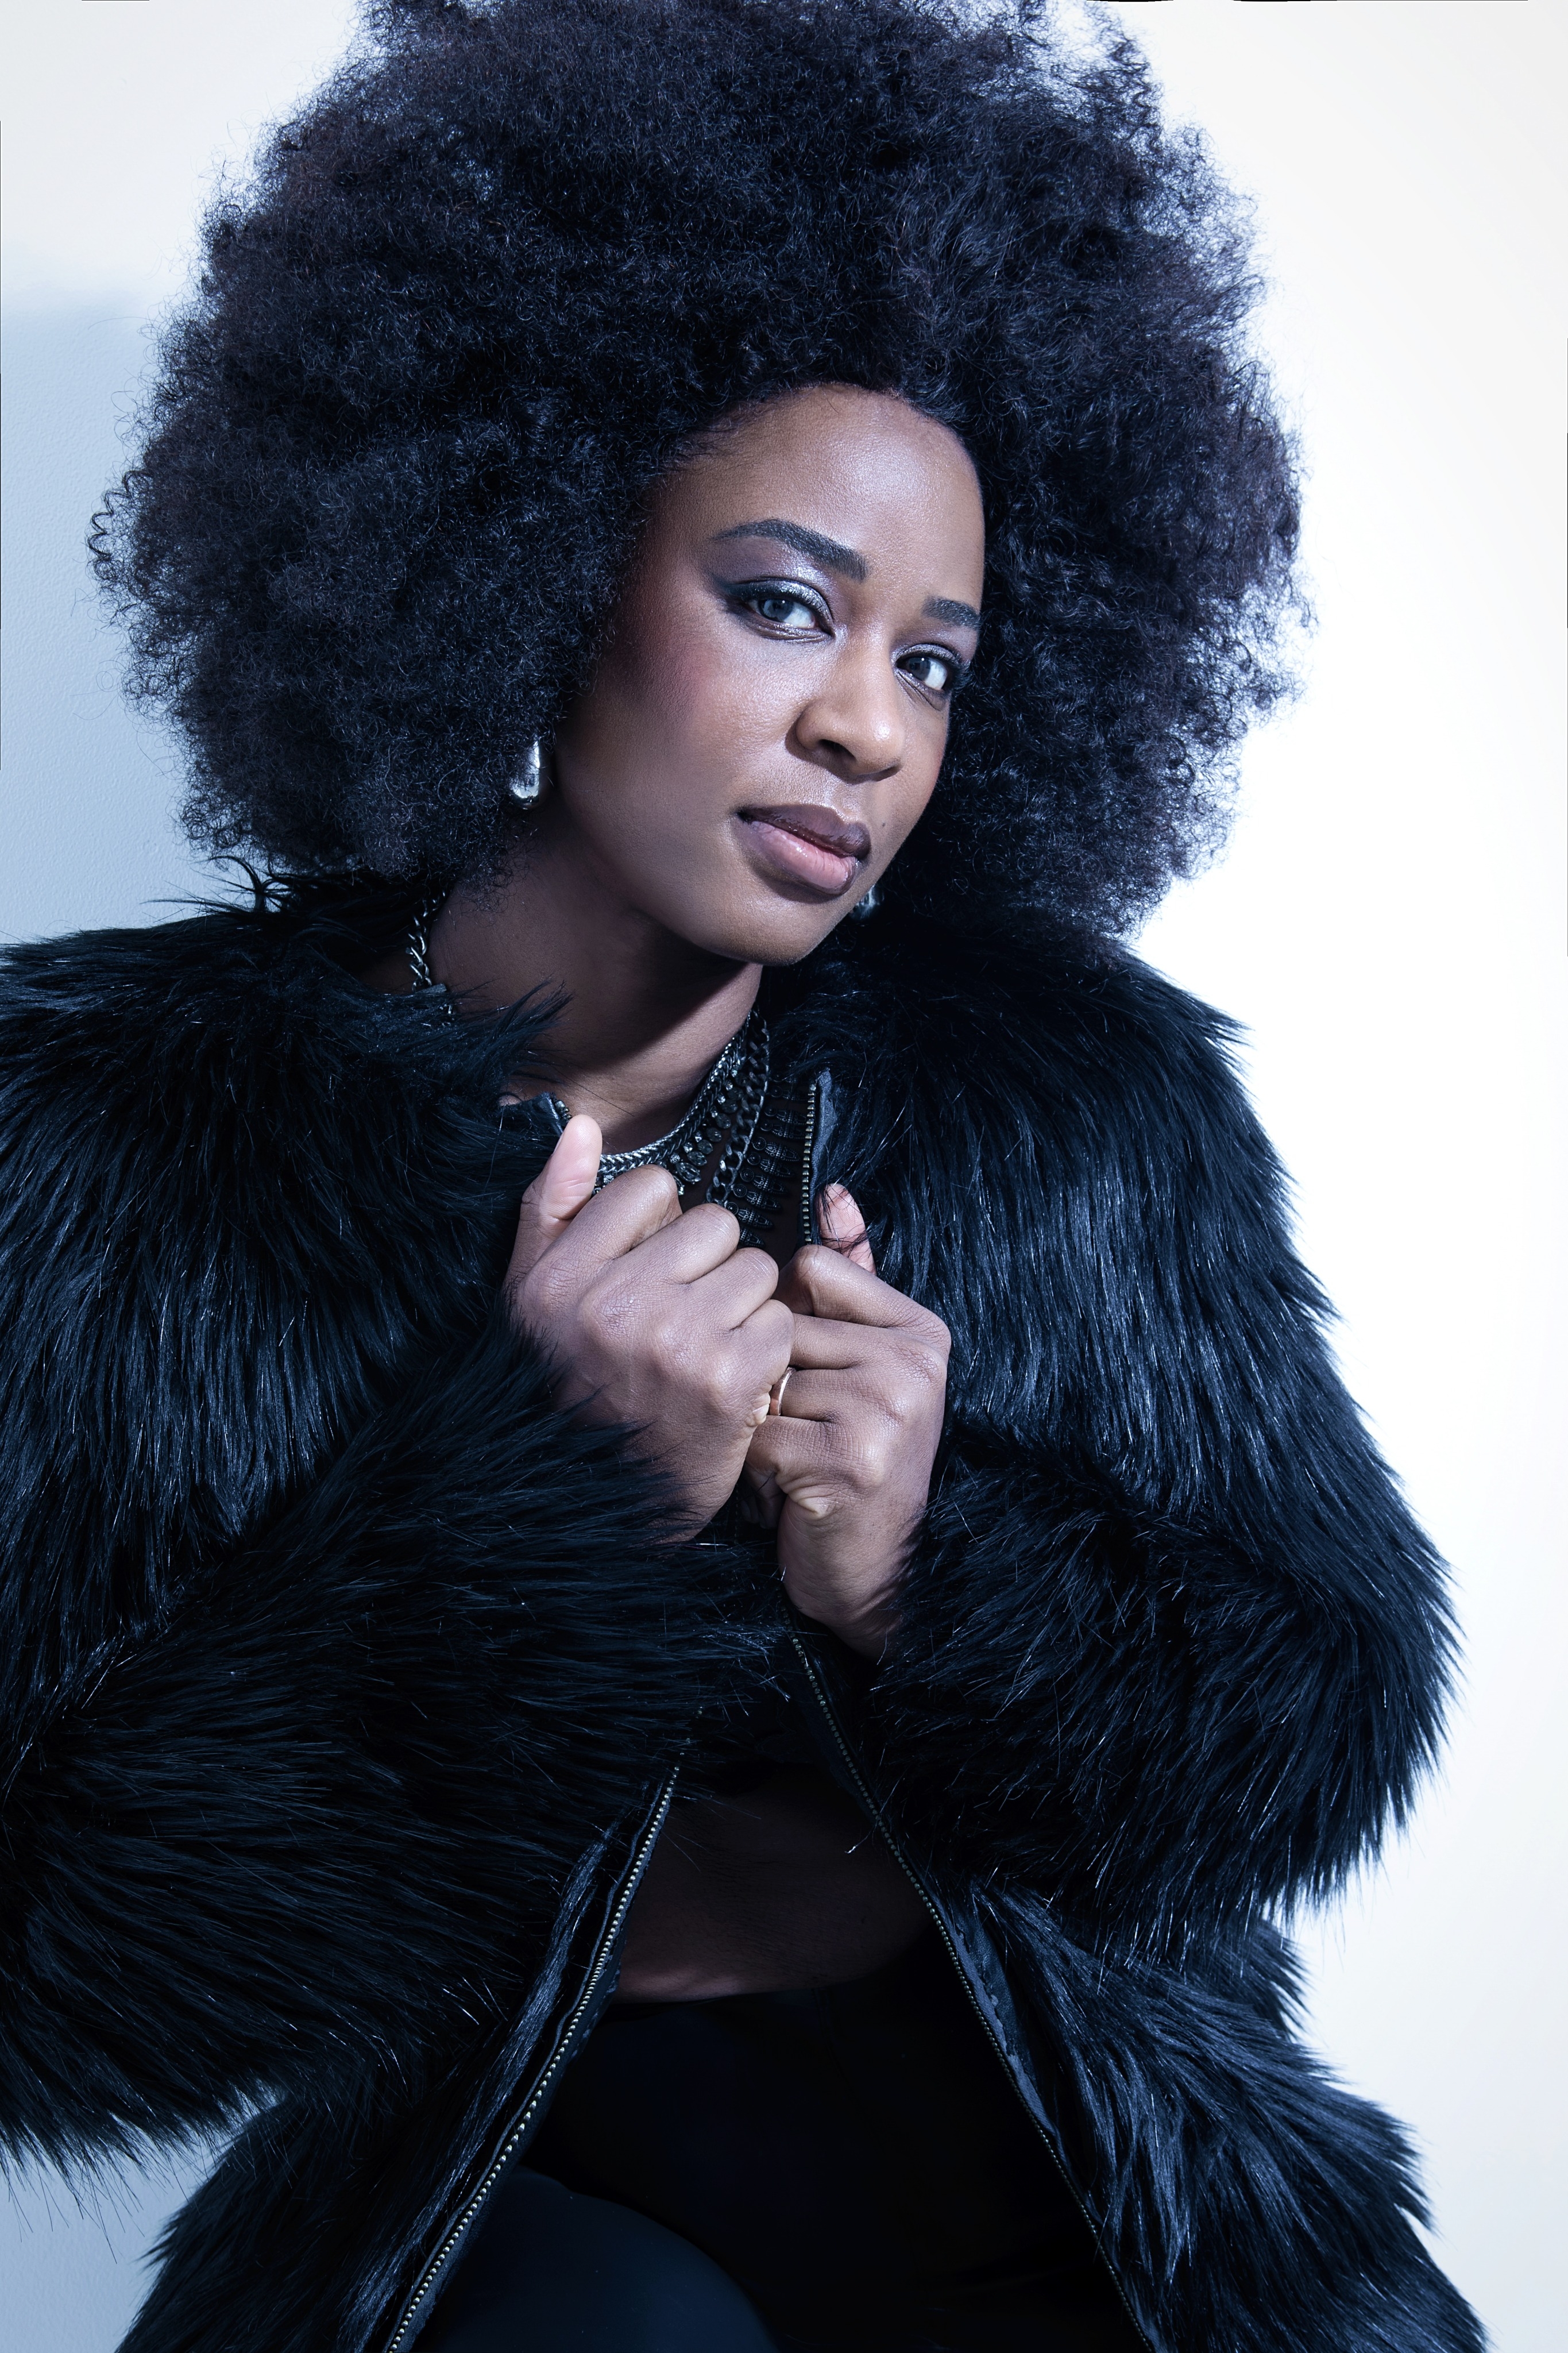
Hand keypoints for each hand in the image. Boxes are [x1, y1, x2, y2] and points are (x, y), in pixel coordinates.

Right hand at [503, 1115, 793, 1531]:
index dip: (666, 1228)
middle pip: (715, 1223)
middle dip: (713, 1266)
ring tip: (712, 1350)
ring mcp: (673, 1341)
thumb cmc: (572, 1391)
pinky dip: (770, 1354)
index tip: (655, 1276)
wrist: (604, 1508)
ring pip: (757, 1270)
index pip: (652, 1187)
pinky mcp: (728, 1380)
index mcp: (559, 1278)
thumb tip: (581, 1125)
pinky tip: (736, 1382)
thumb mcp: (535, 1301)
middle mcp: (612, 1304)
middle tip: (689, 1320)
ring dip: (747, 1308)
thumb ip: (553, 1208)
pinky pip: (781, 1323)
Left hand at [742, 1188, 949, 1657]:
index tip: (819, 1375)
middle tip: (809, 1433)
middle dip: (771, 1382)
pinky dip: (756, 1468)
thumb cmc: (854, 1459)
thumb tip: (833, 1190)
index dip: (787, 1321)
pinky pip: (758, 1432)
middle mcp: (915, 1362)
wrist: (877, 1574)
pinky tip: (791, 1491)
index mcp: (921, 1328)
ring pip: (764, 1379)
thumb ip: (851, 1281)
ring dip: (761, 1425)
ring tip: (802, 1461)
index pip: (808, 1270)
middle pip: (780, 1327)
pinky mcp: (851, 1460)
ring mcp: (888, 1410)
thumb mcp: (863, 1363)